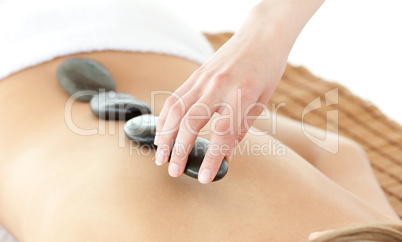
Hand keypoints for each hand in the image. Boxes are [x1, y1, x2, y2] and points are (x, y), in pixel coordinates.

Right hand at [154, 30, 286, 183]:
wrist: (261, 36)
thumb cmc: (266, 70)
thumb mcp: (261, 102)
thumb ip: (240, 129)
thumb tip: (226, 155)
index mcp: (242, 95)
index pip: (222, 133)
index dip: (212, 158)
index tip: (203, 177)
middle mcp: (219, 86)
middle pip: (191, 122)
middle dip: (179, 150)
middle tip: (173, 171)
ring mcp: (203, 78)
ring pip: (176, 110)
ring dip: (164, 135)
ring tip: (160, 155)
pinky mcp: (195, 75)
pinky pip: (174, 98)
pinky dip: (165, 117)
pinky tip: (162, 132)